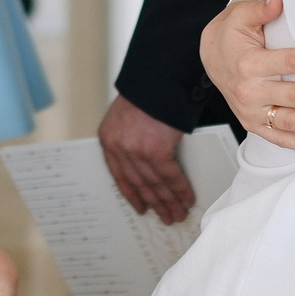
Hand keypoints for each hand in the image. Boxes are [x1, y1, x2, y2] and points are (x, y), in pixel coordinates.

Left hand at [99, 95, 192, 222]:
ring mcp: (136, 150)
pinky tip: (187, 199)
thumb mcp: (127, 116)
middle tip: (167, 217)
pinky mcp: (155, 149)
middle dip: (156, 203)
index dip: (132, 195)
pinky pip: (170, 176)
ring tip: (179, 214)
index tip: (142, 208)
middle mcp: (119, 147)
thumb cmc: (148, 93)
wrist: (158, 77)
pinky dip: (180, 190)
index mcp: (108, 138)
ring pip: (155, 184)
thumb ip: (131, 139)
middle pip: (139, 183)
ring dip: (170, 201)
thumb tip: (147, 165)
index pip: (119, 176)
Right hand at [203, 0, 294, 154]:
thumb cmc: (229, 35)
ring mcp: (250, 111)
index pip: (292, 62)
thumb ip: (261, 9)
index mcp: (249, 63)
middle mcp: (249, 90)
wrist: (208, 57)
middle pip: (294, 97)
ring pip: (289, 122)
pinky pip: (278, 138)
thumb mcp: (240, 16)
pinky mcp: (251, 123)